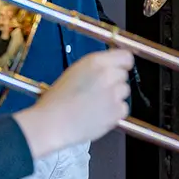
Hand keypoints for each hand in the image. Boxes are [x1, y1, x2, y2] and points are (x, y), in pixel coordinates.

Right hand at [13, 49, 133, 157]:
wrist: (53, 122)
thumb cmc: (57, 99)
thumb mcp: (75, 72)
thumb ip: (95, 68)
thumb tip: (109, 69)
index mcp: (96, 62)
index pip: (126, 56)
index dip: (123, 64)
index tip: (120, 69)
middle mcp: (107, 74)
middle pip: (124, 75)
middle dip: (115, 82)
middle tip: (100, 92)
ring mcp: (114, 93)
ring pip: (124, 92)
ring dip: (115, 97)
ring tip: (97, 105)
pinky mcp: (116, 112)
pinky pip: (123, 109)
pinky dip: (114, 113)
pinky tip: (99, 115)